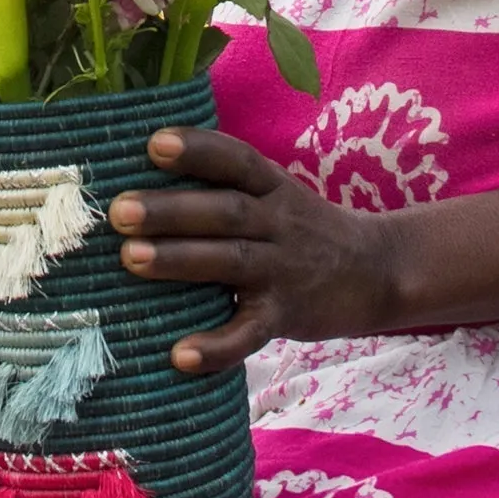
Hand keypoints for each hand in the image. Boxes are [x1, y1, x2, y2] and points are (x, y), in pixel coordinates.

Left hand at [107, 128, 398, 372]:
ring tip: (129, 258)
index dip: (199, 149)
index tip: (154, 143)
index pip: (237, 160)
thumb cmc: (306, 232)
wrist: (378, 271)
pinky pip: (251, 332)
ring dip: (180, 259)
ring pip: (232, 261)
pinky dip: (217, 345)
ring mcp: (285, 269)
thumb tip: (146, 179)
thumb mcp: (278, 197)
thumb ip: (228, 190)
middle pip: (225, 211)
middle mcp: (280, 222)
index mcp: (275, 189)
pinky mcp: (288, 314)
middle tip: (120, 210)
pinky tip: (180, 355)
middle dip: (172, 209)